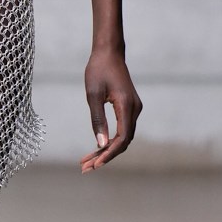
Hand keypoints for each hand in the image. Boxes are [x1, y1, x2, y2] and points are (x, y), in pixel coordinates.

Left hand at [80, 48, 141, 172]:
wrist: (109, 53)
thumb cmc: (98, 70)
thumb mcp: (92, 95)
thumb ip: (97, 120)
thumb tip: (100, 144)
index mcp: (127, 106)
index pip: (122, 138)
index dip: (109, 154)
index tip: (95, 164)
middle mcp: (135, 109)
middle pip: (124, 141)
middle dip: (106, 156)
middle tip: (86, 168)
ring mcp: (134, 108)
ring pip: (123, 137)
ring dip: (107, 150)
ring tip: (88, 161)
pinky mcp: (130, 107)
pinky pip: (123, 129)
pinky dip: (110, 140)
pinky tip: (97, 148)